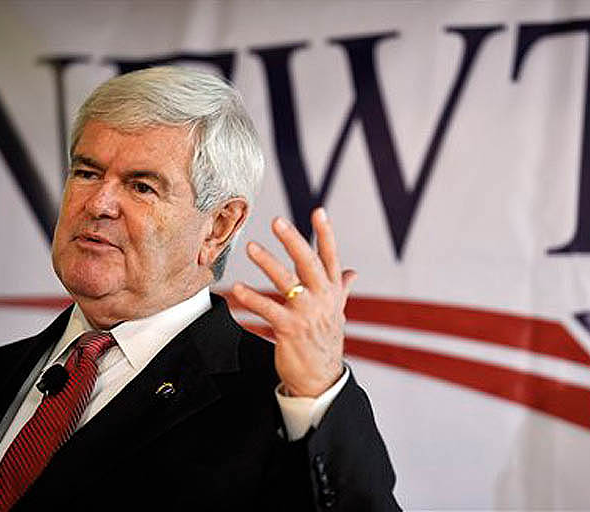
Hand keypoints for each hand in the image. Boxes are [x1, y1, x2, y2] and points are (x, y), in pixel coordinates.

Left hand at [232, 207, 356, 396]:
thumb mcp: (337, 312)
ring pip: (287, 282)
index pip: (331, 258)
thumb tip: (353, 272)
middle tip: (277, 221)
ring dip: (268, 263)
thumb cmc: (325, 341)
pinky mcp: (290, 330)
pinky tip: (237, 289)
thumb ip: (342, 288)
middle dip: (294, 241)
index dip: (326, 234)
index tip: (319, 211)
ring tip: (251, 247)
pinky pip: (268, 310)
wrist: (322, 378)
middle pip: (310, 264)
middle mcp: (323, 299)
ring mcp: (307, 314)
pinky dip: (252, 299)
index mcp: (333, 291)